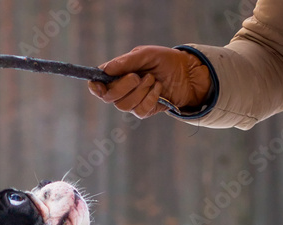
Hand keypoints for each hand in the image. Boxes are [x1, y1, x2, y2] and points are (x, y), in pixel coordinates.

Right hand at [88, 45, 212, 118]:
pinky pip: (140, 110)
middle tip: (138, 76)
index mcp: (117, 74)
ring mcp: (132, 102)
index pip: (98, 85)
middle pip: (109, 97)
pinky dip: (151, 97)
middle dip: (123, 86)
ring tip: (153, 80)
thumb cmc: (164, 60)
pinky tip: (159, 89)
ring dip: (140, 91)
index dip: (95, 87)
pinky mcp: (143, 111)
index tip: (99, 85)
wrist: (186, 73)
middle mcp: (121, 90)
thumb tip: (105, 70)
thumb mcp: (146, 54)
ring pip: (124, 105)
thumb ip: (126, 61)